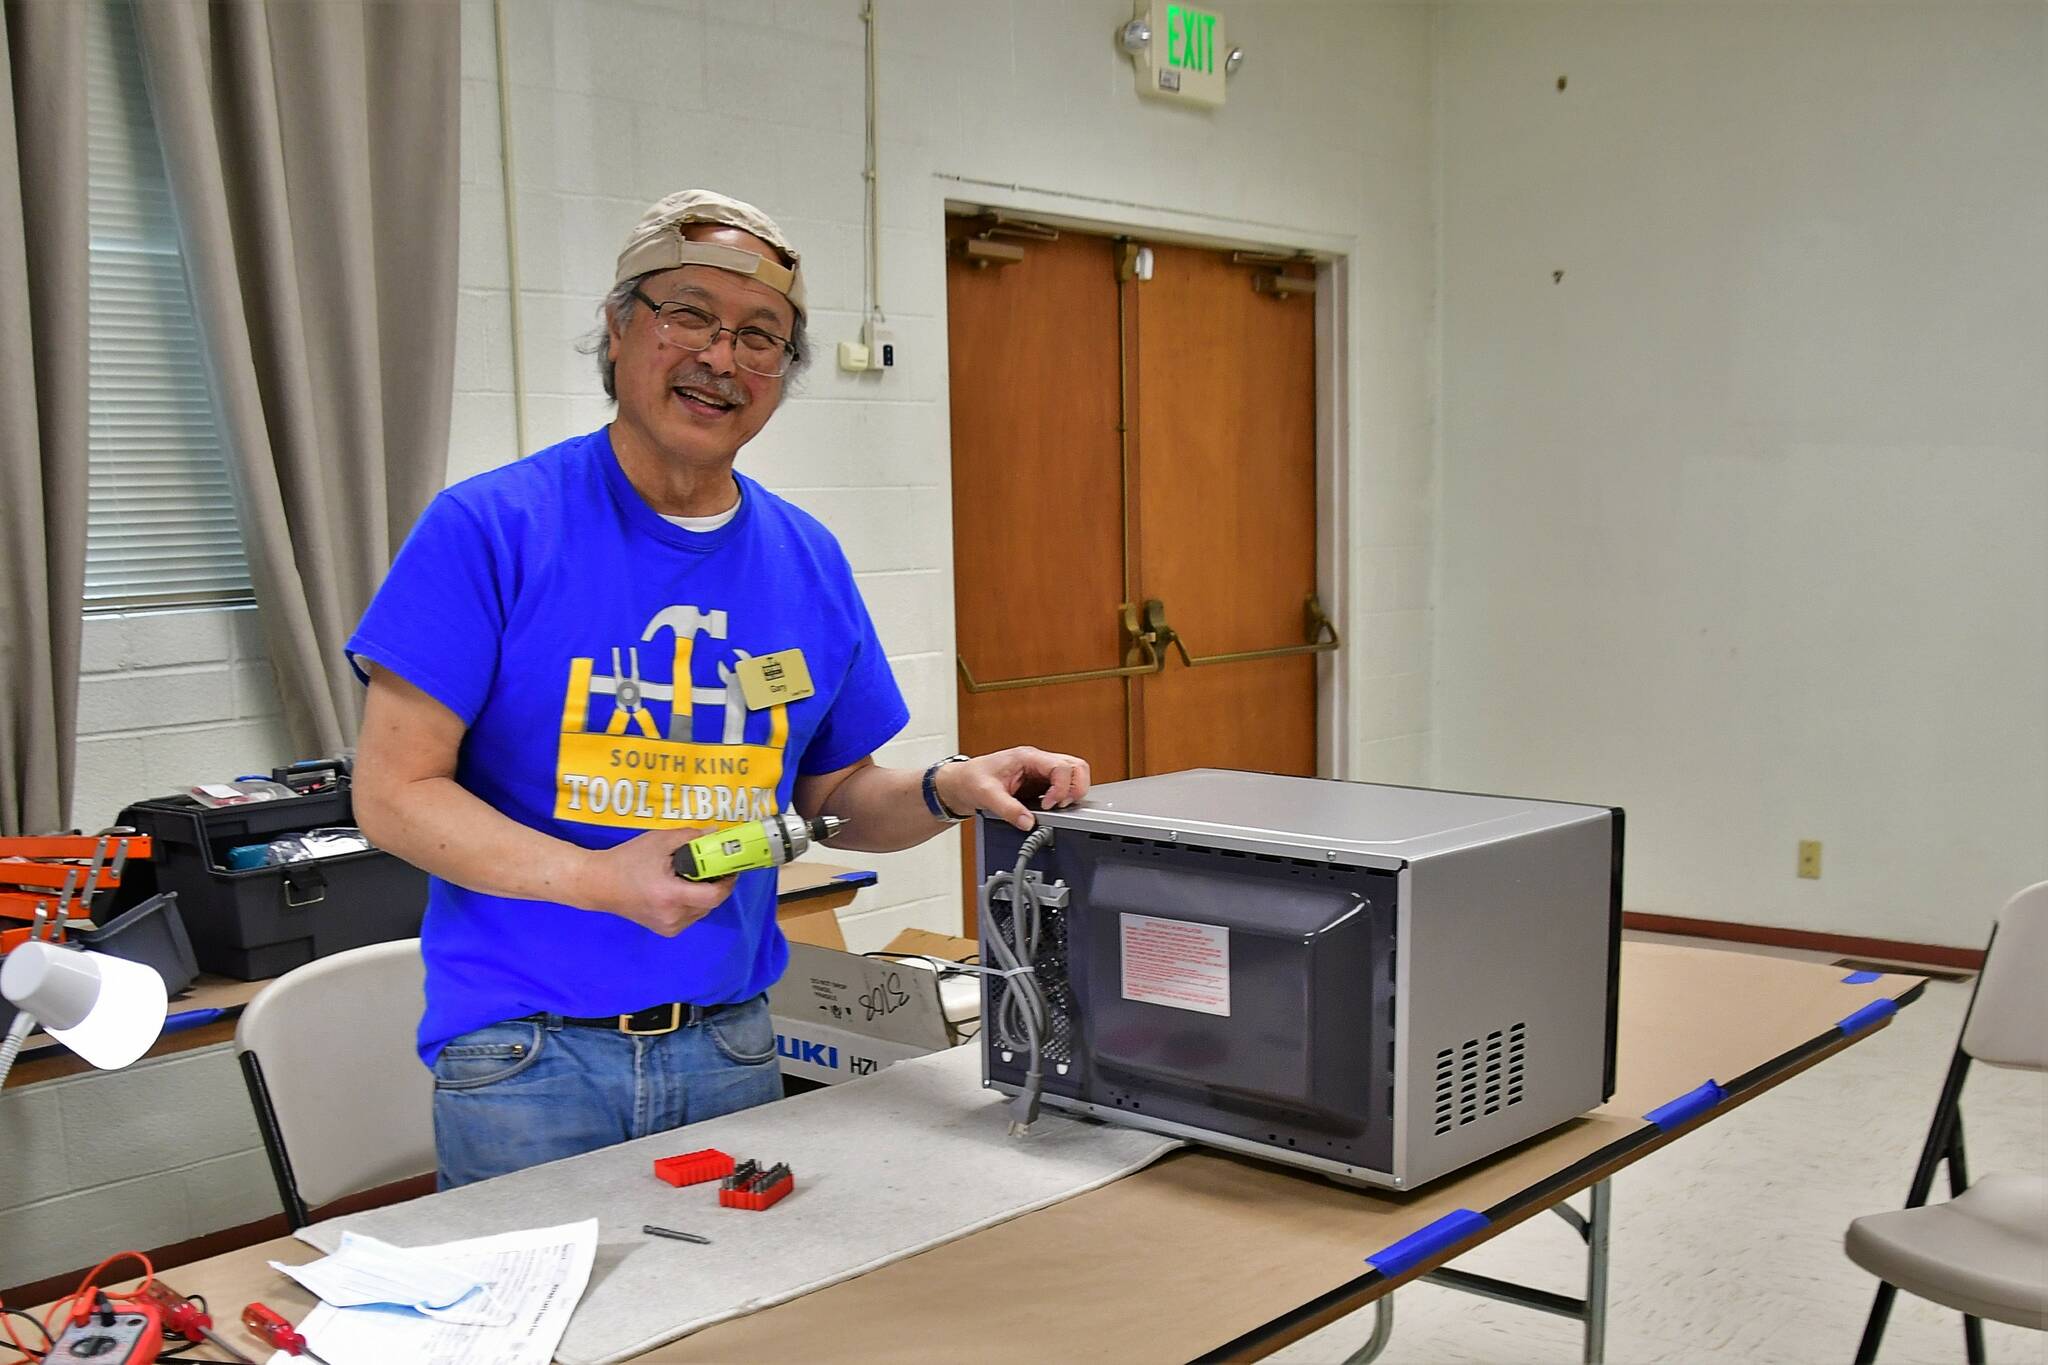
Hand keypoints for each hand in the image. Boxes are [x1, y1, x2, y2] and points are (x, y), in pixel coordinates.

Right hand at [578, 827, 736, 936]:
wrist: (598, 884)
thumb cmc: (628, 859)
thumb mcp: (659, 841)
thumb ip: (691, 838)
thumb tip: (716, 834)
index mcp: (671, 896)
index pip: (714, 895)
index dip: (727, 881)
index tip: (729, 865)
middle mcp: (673, 916)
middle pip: (711, 902)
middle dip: (716, 883)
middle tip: (711, 865)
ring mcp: (669, 927)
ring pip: (703, 910)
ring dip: (705, 893)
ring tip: (692, 875)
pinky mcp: (666, 930)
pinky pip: (691, 915)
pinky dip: (693, 902)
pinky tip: (681, 888)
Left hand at [934, 746, 1090, 830]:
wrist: (960, 783)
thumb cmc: (970, 779)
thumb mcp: (986, 795)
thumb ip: (1009, 809)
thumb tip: (1029, 822)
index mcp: (1027, 757)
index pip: (1061, 766)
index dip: (1061, 788)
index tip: (1048, 805)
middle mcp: (1037, 761)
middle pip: (1076, 767)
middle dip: (1075, 789)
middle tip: (1061, 806)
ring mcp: (1040, 771)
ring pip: (1073, 775)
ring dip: (1072, 793)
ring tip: (1056, 808)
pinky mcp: (1039, 783)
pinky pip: (1062, 787)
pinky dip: (1063, 798)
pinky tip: (1049, 809)